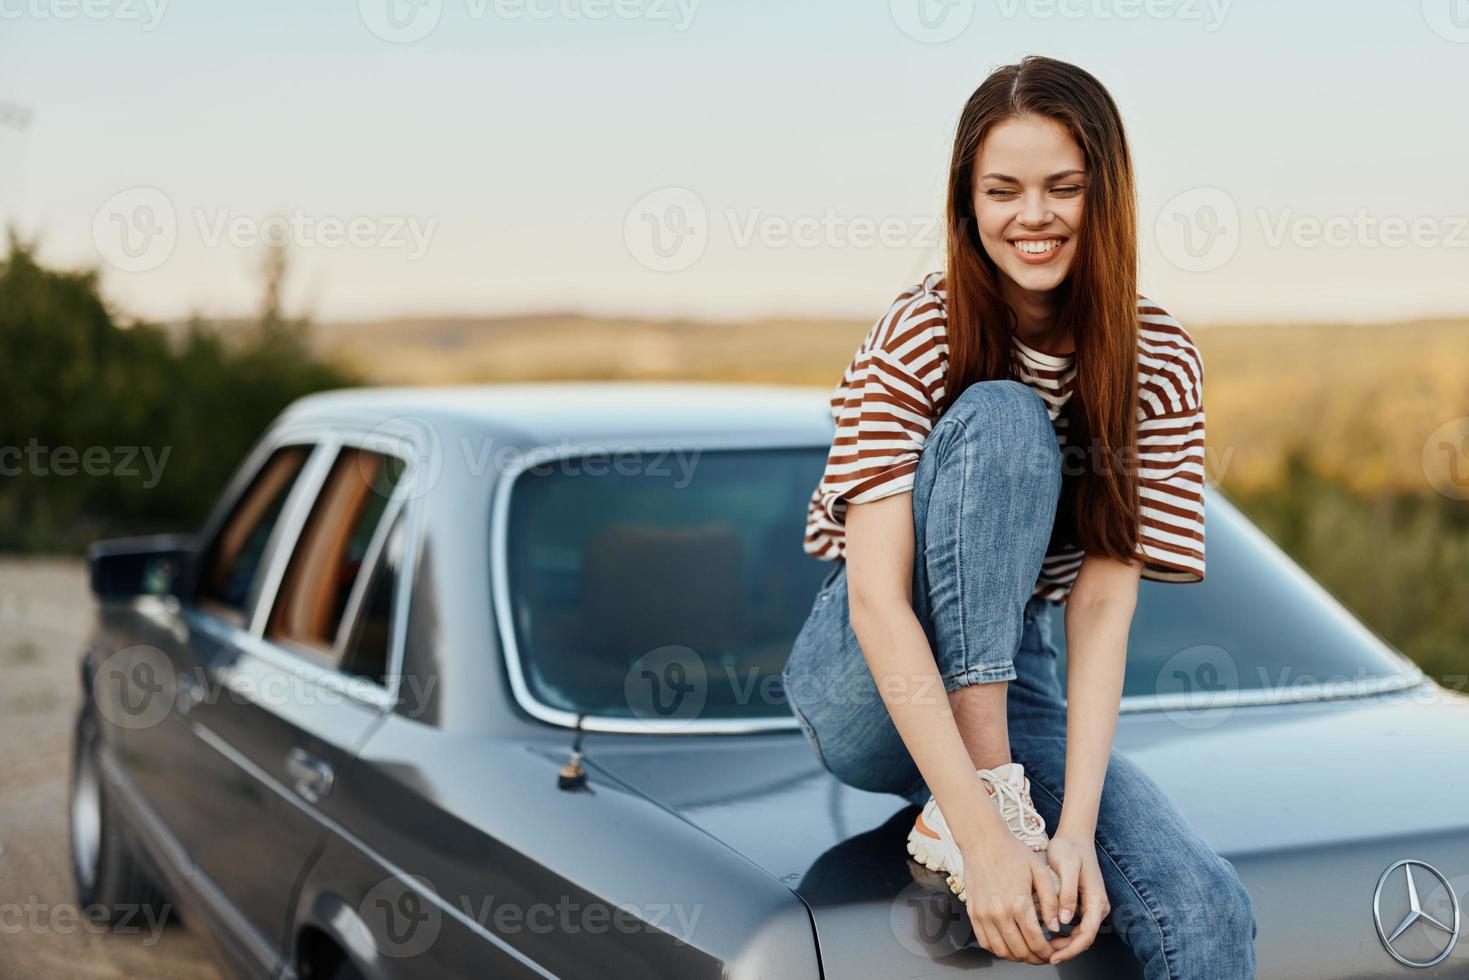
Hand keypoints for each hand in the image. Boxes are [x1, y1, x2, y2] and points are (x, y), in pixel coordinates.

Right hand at [954, 831, 1061, 963]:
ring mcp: (983, 915)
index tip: (1053, 952)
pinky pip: (985, 942)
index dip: (1048, 953)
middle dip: (1035, 958)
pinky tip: (1009, 944)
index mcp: (1019, 904)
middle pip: (1020, 951)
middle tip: (1044, 955)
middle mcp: (999, 914)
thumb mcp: (1040, 872)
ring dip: (1017, 957)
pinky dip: (998, 950)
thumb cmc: (1012, 852)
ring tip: (1028, 952)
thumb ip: (1051, 901)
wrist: (983, 841)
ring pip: (1001, 951)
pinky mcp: (973, 913)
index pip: (1036, 942)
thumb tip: (1055, 926)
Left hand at [1044, 832, 1110, 964]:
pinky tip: (1048, 934)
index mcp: (1097, 900)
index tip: (1053, 956)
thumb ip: (1068, 893)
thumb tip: (1065, 920)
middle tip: (1043, 955)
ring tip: (1043, 947)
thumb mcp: (1067, 867)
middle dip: (1065, 950)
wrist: (1074, 837)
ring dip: (1064, 944)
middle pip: (1084, 938)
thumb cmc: (1070, 849)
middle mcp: (1098, 906)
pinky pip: (1076, 926)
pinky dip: (1064, 934)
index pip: (1087, 935)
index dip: (1070, 949)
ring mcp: (1092, 906)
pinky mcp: (1084, 904)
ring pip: (1080, 934)